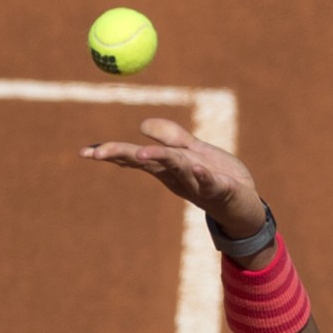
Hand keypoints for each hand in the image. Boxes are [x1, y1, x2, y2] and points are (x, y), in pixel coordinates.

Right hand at [80, 118, 265, 238]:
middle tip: (98, 154)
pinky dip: (204, 176)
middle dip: (124, 156)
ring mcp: (199, 185)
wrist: (247, 208)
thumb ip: (172, 138)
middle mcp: (179, 176)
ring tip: (142, 153)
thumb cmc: (219, 178)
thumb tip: (142, 124)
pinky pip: (211, 183)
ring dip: (160, 159)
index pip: (137, 156)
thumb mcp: (194, 153)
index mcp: (169, 167)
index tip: (85, 152)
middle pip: (149, 162)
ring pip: (177, 168)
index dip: (113, 152)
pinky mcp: (222, 190)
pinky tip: (197, 168)